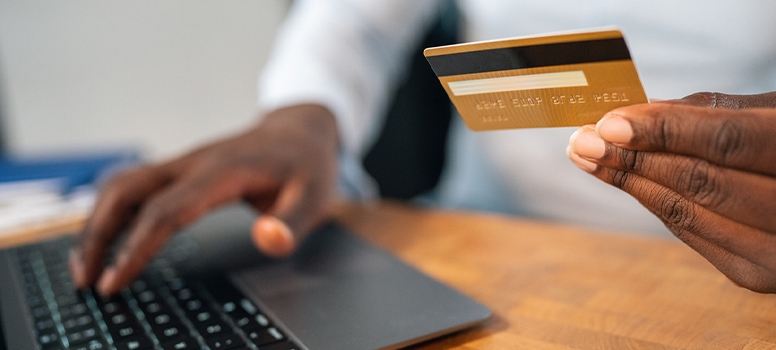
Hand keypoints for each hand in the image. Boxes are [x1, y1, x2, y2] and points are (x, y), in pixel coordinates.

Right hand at [69, 104, 338, 294]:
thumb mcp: (315, 197)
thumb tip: (266, 240)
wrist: (300, 131)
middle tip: (86, 278)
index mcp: (222, 171)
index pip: (165, 211)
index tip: (114, 281)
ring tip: (85, 265)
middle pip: (126, 191)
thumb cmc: (306, 166)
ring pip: (122, 185)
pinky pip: (134, 187)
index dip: (135, 247)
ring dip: (96, 222)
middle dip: (97, 234)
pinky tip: (106, 240)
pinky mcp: (181, 170)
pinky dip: (111, 213)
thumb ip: (292, 223)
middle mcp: (193, 163)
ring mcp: (183, 163)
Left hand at [567, 92, 775, 292]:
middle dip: (631, 159)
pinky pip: (692, 234)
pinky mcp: (759, 276)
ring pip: (688, 213)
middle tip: (581, 140)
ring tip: (588, 158)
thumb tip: (639, 115)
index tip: (607, 123)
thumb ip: (714, 115)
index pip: (728, 142)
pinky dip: (655, 205)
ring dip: (630, 184)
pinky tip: (627, 182)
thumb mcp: (775, 117)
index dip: (663, 131)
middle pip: (700, 181)